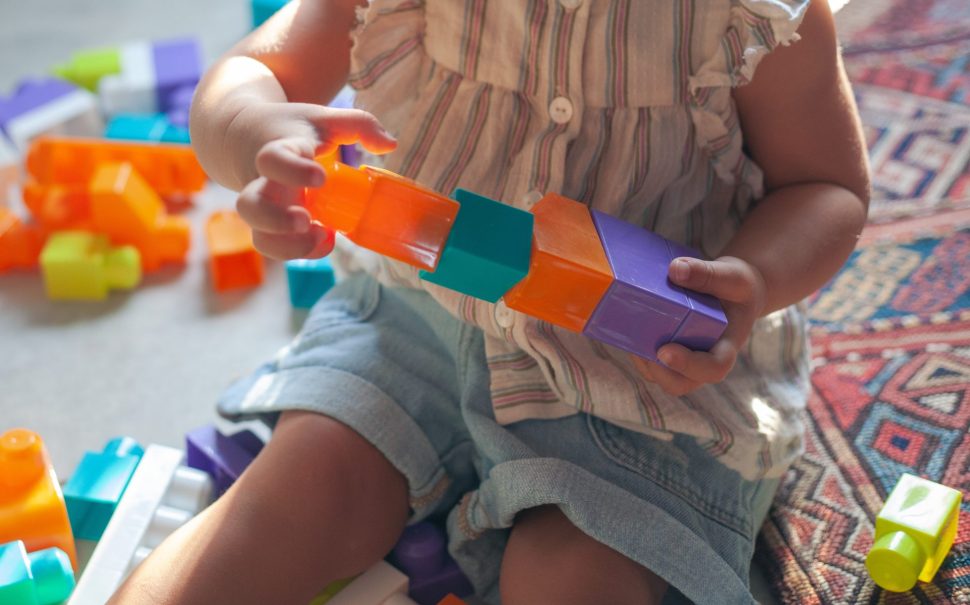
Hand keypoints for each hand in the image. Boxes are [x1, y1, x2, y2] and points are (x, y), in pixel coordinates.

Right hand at [232, 102, 396, 259]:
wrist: (244, 135)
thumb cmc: (291, 128)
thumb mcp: (324, 118)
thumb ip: (359, 124)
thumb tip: (390, 145)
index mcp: (276, 150)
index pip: (273, 160)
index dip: (293, 170)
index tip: (320, 177)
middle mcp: (263, 183)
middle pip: (250, 207)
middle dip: (276, 219)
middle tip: (305, 220)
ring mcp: (264, 207)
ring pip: (259, 236)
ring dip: (287, 246)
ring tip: (320, 236)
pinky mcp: (269, 225)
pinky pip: (275, 246)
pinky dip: (299, 251)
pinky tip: (324, 239)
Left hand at [634, 256, 765, 395]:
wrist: (732, 292)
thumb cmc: (736, 287)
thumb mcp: (732, 275)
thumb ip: (708, 274)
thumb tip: (675, 270)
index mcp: (726, 347)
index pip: (714, 368)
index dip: (688, 365)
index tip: (665, 351)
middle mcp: (703, 360)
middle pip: (680, 383)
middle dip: (658, 371)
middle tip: (640, 347)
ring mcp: (684, 359)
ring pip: (659, 375)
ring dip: (641, 360)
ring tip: (629, 333)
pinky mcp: (667, 351)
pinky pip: (649, 361)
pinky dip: (635, 349)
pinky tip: (625, 326)